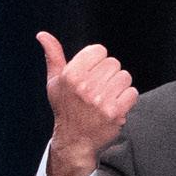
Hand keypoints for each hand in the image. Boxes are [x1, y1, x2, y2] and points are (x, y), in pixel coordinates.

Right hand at [37, 32, 137, 175]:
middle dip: (109, 74)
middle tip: (99, 88)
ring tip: (106, 97)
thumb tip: (43, 35)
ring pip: (125, 77)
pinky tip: (114, 105)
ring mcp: (100, 100)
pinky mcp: (115, 112)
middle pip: (114, 63)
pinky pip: (132, 93)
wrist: (75, 139)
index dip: (98, 60)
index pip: (98, 50)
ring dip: (119, 86)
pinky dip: (127, 99)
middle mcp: (84, 86)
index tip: (91, 72)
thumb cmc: (65, 107)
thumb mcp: (55, 81)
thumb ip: (53, 56)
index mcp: (70, 75)